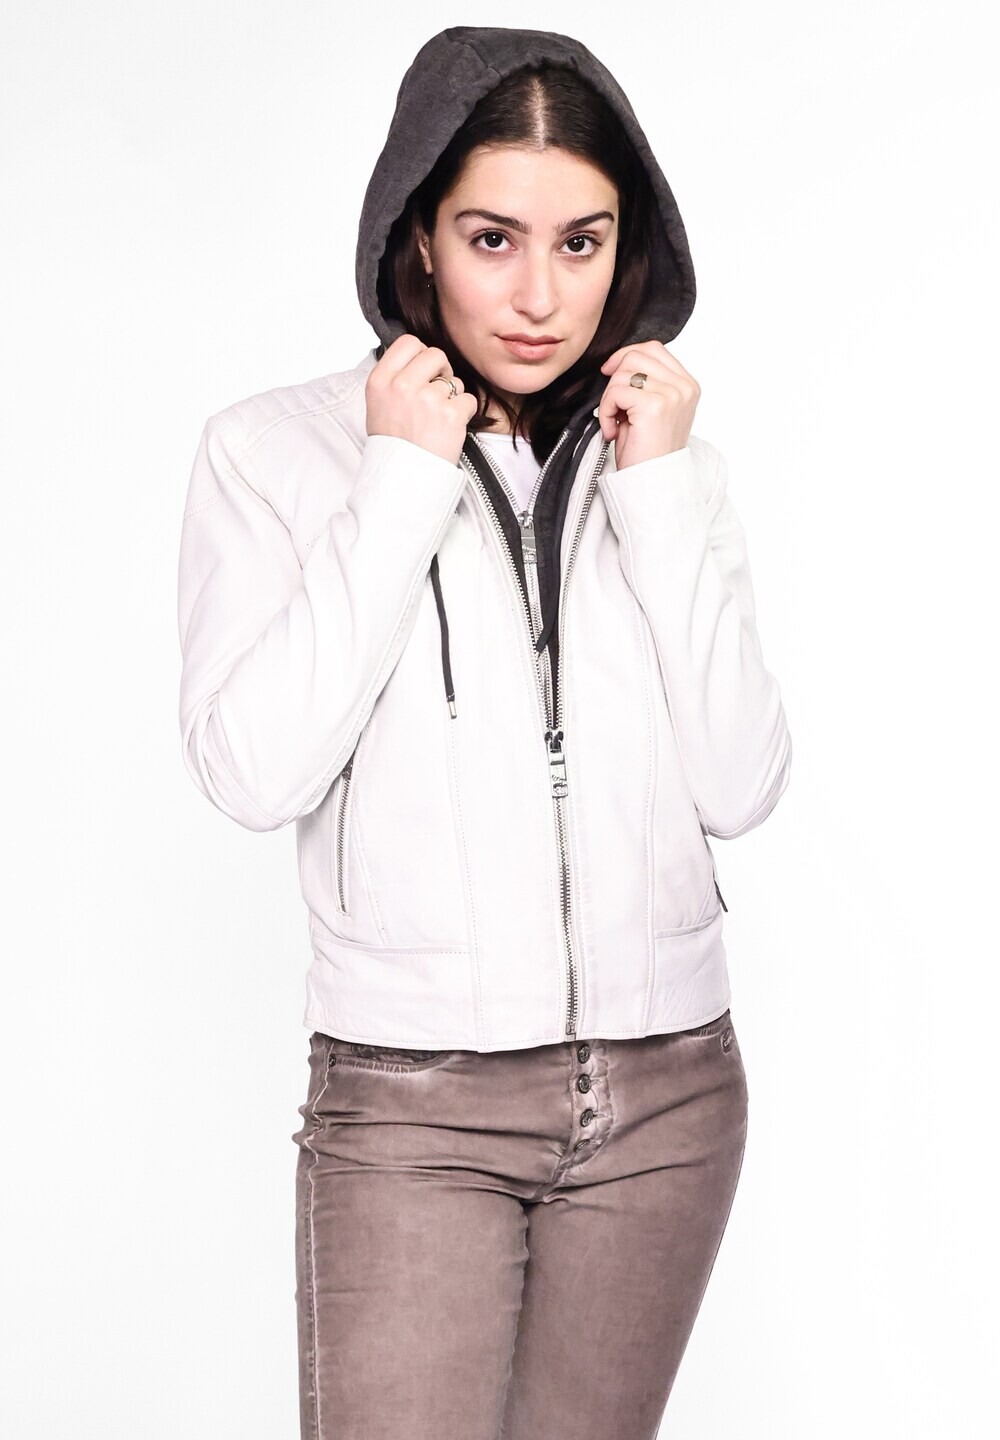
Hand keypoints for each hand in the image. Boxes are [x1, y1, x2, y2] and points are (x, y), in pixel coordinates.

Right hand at [365, 334, 478, 465]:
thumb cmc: (393, 444)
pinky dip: (464, 413)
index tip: (423, 370)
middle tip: (437, 393)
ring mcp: (427, 400)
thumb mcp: (378, 405)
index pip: (409, 342)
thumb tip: (416, 355)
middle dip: (442, 371)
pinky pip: (468, 400)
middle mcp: (402, 386)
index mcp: (380, 381)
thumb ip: (393, 377)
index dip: (421, 354)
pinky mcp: (451, 415)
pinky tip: (449, 428)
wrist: (404, 479)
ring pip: (455, 381)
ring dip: (452, 397)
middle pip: (436, 354)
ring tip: (438, 419)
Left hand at [597, 342, 700, 470]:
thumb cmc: (647, 452)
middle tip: (614, 406)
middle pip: (636, 356)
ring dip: (610, 398)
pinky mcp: (654, 405)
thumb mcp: (651, 409)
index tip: (610, 374)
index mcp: (687, 385)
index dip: (626, 357)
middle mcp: (684, 387)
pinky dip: (606, 411)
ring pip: (624, 372)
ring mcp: (672, 395)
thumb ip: (646, 382)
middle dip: (615, 379)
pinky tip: (613, 430)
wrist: (652, 483)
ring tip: (615, 422)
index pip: (653, 348)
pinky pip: (616, 392)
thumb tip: (618, 360)